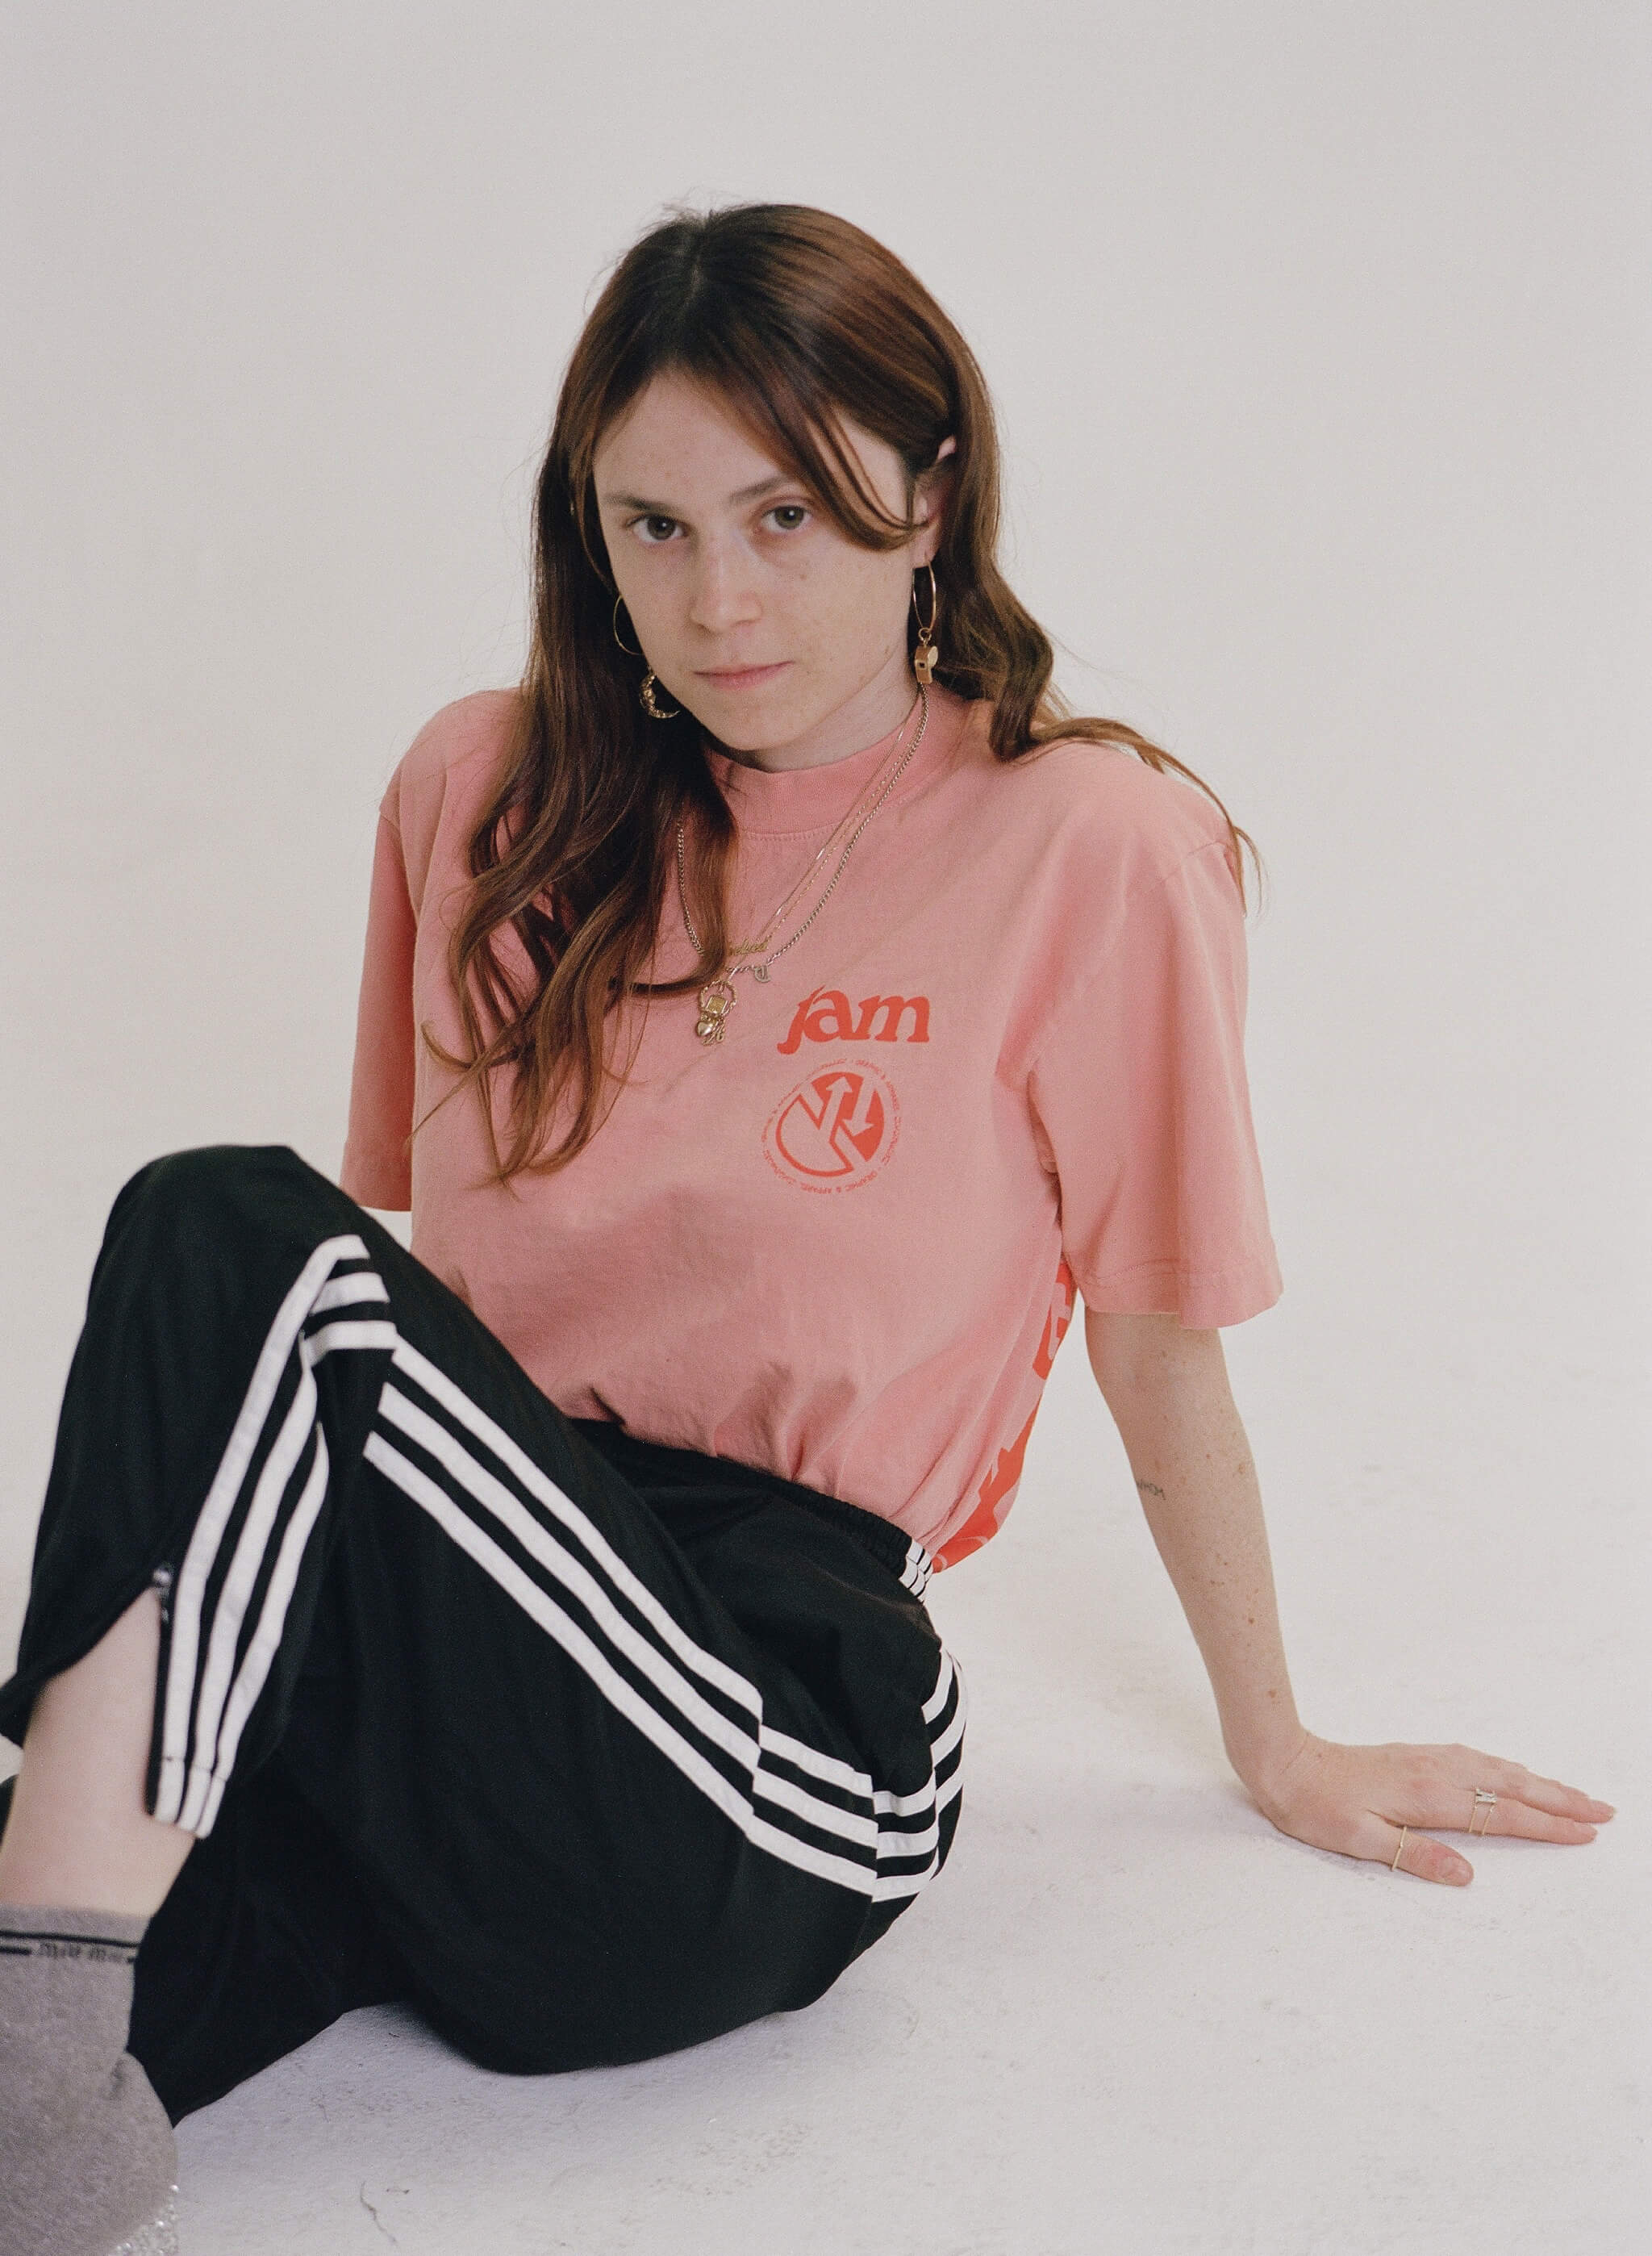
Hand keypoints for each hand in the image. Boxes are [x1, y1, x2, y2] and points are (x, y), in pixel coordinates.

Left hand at [1245, 1730, 1615, 1883]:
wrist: (1284, 1760)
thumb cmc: (1316, 1805)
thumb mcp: (1359, 1839)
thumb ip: (1414, 1855)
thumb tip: (1466, 1874)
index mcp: (1429, 1797)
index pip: (1502, 1814)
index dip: (1547, 1825)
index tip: (1586, 1832)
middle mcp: (1436, 1771)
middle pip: (1512, 1785)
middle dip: (1561, 1799)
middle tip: (1604, 1811)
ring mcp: (1428, 1759)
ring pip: (1498, 1768)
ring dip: (1541, 1781)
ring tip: (1575, 1794)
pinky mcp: (1416, 1755)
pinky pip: (1477, 1759)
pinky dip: (1508, 1768)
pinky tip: (1515, 1772)